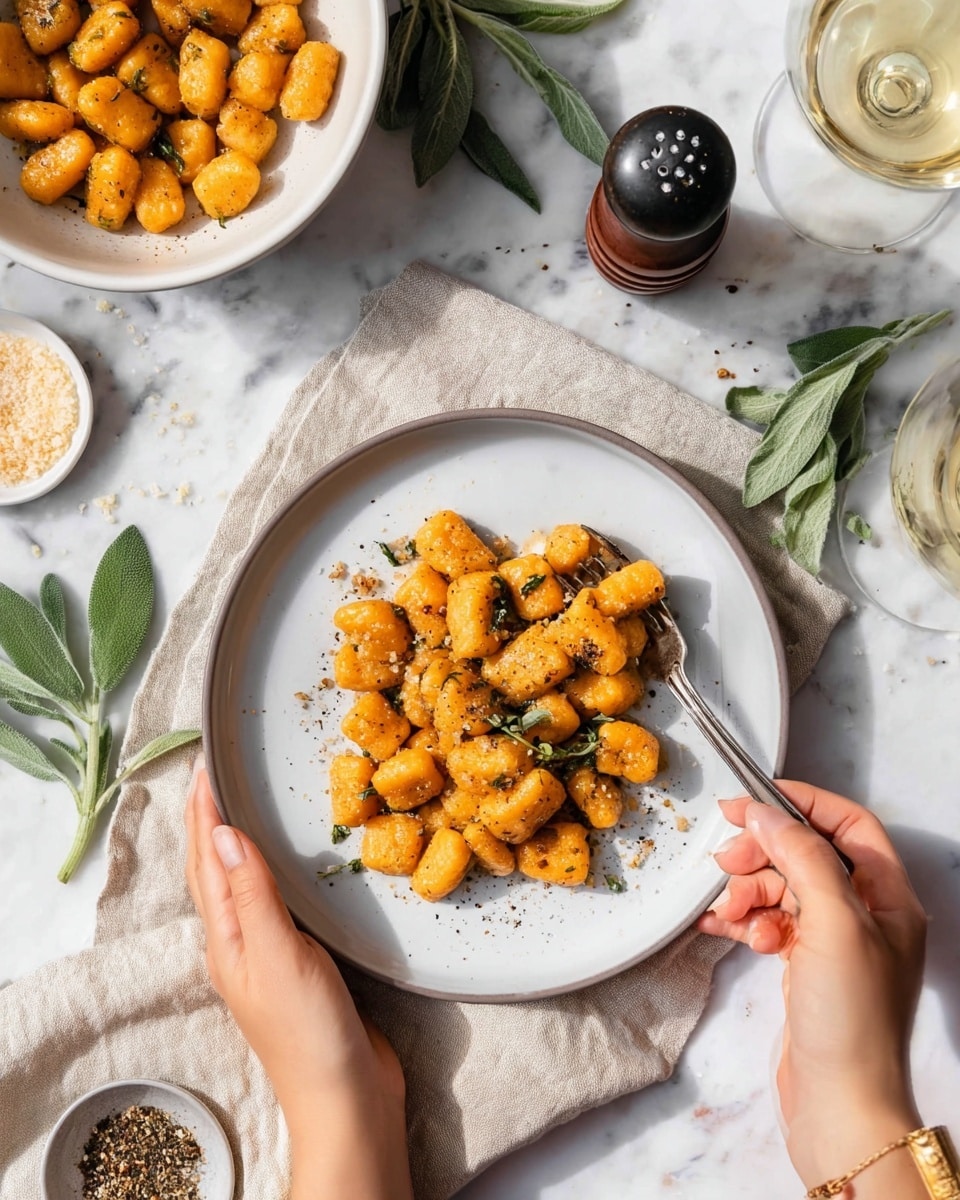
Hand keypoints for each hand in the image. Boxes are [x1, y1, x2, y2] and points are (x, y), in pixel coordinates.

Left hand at [185, 756, 412, 1199]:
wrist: (346, 1096)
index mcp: (227, 939)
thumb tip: (221, 833)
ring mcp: (270, 952)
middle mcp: (241, 942)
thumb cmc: (308, 1032)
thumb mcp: (278, 955)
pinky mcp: (302, 961)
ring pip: (244, 882)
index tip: (205, 765)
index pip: (206, 861)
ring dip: (239, 840)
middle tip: (218, 771)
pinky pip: (276, 900)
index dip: (203, 812)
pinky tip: (289, 862)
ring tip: (245, 802)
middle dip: (211, 819)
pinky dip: (272, 868)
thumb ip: (251, 895)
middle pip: (216, 869)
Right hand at [697, 782, 927, 1193]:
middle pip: (808, 855)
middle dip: (763, 853)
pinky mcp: (806, 969)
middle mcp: (865, 915)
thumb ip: (802, 858)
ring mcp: (834, 944)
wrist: (839, 1107)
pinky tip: (719, 928)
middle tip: (724, 862)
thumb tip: (766, 814)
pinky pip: (770, 924)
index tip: (751, 802)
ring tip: (727, 913)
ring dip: (749, 892)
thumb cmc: (850, 1017)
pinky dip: (744, 921)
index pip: (849, 825)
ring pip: (783, 889)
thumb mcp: (833, 923)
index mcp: (889, 897)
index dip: (802, 805)